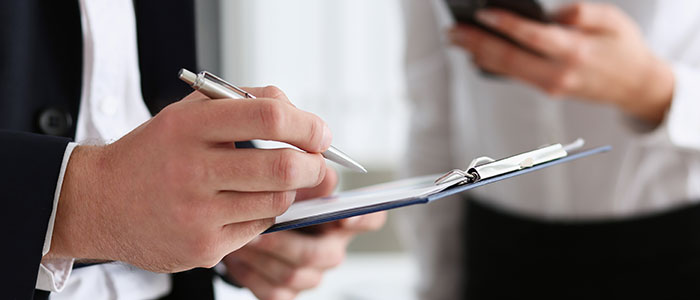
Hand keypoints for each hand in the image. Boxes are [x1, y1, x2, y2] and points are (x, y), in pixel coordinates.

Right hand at [49, 86, 332, 272]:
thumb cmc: (155, 153)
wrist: (100, 202)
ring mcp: (197, 213)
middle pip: (284, 166)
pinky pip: (260, 227)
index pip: (269, 117)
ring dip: (288, 190)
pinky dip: (264, 213)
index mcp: (189, 126)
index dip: (307, 124)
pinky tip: (244, 204)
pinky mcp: (202, 247)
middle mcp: (191, 169)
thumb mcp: (188, 113)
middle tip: (315, 162)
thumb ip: (245, 103)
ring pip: (278, 200)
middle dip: (314, 165)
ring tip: (272, 181)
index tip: (320, 133)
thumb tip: (303, 119)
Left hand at [223, 167, 386, 299]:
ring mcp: (311, 274)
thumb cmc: (276, 202)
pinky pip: (274, 292)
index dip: (363, 219)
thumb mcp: (291, 183)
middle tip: (262, 228)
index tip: (345, 215)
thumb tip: (319, 166)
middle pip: (324, 254)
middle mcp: (331, 249)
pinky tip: (239, 257)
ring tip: (241, 237)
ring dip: (263, 255)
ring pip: (294, 275)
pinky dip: (251, 273)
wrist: (245, 227)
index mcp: (340, 219)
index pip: (371, 218)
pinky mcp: (287, 293)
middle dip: (288, 241)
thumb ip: (307, 176)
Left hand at [448, 2, 673, 122]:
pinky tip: (475, 53)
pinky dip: (492, 65)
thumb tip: (553, 14)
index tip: (483, 13)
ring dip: (478, 54)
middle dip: (478, 43)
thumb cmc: (624, 46)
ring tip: (456, 38)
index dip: (507, 25)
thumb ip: (584, 14)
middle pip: (510, 58)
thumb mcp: (614, 21)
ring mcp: (551, 85)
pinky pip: (514, 77)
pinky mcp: (547, 89)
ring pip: (507, 70)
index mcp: (576, 52)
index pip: (533, 37)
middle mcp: (559, 73)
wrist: (635, 85)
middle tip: (453, 30)